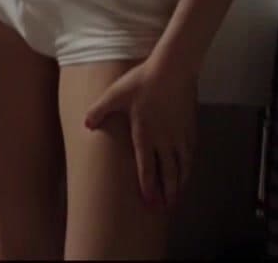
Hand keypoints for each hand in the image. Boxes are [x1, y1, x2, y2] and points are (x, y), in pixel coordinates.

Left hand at [83, 60, 197, 208]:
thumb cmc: (142, 81)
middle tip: (166, 207)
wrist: (173, 68)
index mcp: (145, 135)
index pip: (147, 169)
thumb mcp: (115, 94)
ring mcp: (180, 135)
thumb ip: (99, 110)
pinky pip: (191, 153)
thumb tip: (86, 125)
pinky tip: (188, 167)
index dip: (148, 188)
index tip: (149, 203)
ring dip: (180, 182)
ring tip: (178, 193)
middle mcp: (165, 140)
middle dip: (167, 193)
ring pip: (182, 166)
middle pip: (168, 173)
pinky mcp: (190, 127)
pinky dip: (189, 165)